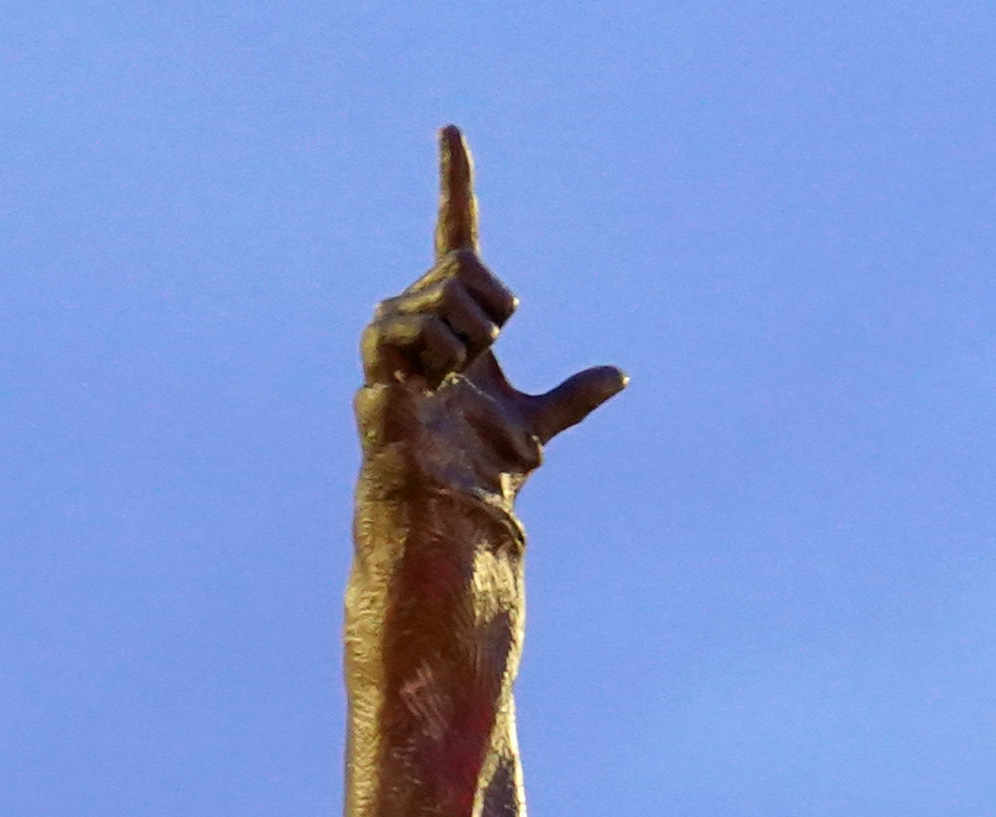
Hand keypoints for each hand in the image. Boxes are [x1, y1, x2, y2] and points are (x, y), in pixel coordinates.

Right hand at [360, 126, 625, 503]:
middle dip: (491, 315)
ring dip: (467, 346)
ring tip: (450, 386)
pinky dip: (439, 356)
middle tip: (480, 365)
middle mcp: (417, 314)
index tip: (452, 131)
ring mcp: (393, 334)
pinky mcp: (377, 359)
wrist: (452, 506)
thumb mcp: (537, 425)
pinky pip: (414, 324)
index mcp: (454, 318)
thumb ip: (574, 397)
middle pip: (466, 267)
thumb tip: (619, 376)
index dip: (456, 184)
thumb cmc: (479, 469)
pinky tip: (430, 387)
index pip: (456, 235)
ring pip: (447, 294)